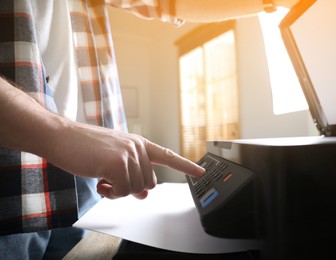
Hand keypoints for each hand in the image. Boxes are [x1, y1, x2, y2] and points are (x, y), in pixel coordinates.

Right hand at [46, 121, 204, 199]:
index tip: (201, 172)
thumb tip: (144, 194)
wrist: (61, 136)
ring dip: (117, 191)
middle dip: (130, 188)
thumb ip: (131, 175)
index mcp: (138, 143)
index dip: (185, 165)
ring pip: (135, 189)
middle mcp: (138, 147)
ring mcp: (129, 154)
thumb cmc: (85, 147)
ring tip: (102, 178)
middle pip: (148, 183)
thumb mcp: (113, 161)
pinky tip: (99, 182)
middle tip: (110, 182)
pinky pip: (123, 191)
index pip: (167, 156)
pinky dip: (110, 193)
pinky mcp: (118, 163)